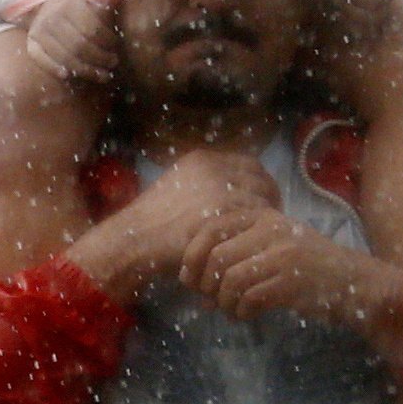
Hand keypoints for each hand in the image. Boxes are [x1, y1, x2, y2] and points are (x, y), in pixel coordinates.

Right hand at [23, 0, 119, 84]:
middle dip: (99, 58)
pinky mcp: (31, 43)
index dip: (107, 42)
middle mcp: (52, 17)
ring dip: (85, 70)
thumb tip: (121, 17)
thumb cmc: (77, 7)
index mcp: (70, 4)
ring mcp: (38, 31)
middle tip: (112, 63)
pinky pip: (42, 60)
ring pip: (64, 57)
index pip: (92, 29)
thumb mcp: (91, 1)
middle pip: (79, 46)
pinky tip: (68, 76)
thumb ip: (105, 10)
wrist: (46, 4)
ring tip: (102, 75)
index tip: (116, 47)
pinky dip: (54, 69)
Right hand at [65, 146, 277, 299]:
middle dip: (269, 200)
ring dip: (265, 218)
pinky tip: (253, 244)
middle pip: (261, 181)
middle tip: (269, 220)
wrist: (133, 241)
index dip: (262, 182)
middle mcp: (215, 169)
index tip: (264, 199)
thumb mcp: (175, 187)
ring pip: (261, 202)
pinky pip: (255, 222)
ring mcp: (220, 191)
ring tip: (260, 235)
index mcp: (203, 160)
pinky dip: (258, 233)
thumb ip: (203, 183)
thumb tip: (233, 186)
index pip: (250, 165)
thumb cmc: (150, 222)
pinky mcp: (223, 216)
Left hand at [183, 204, 402, 329]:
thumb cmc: (308, 267)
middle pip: (217, 256)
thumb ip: (234, 254)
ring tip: (231, 310)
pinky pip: (250, 298)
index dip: (192, 255)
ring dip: (223, 302)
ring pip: (230, 280)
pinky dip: (241, 311)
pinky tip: (247, 315)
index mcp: (264, 215)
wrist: (356, 284)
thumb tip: (191, 280)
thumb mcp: (273, 246)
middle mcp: (273, 229)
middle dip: (205, 284)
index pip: (211, 227)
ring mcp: (284, 254)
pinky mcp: (293, 281)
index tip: (189, 278)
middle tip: (208, 300)